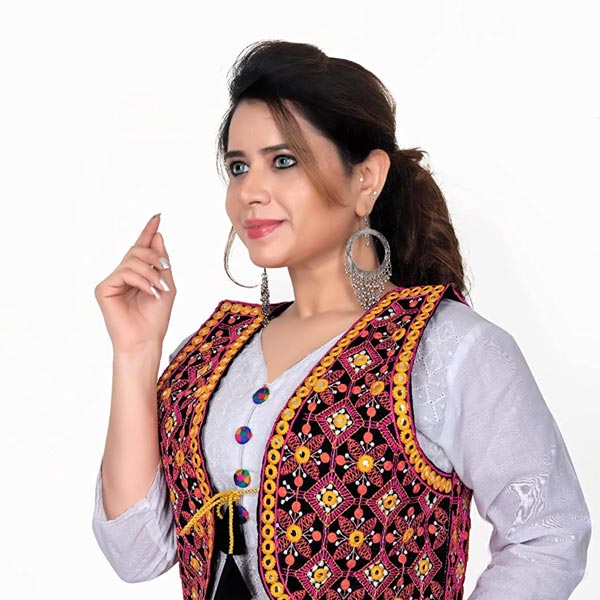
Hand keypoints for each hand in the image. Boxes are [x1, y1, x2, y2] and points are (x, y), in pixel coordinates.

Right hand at [94, 214, 176, 353]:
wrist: (146, 339)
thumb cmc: (156, 318)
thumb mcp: (167, 286)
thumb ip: (162, 262)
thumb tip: (157, 236)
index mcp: (138, 275)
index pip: (141, 248)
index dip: (148, 232)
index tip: (157, 217)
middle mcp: (123, 275)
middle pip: (137, 250)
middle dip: (155, 256)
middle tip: (166, 268)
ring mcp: (112, 281)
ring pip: (132, 260)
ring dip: (151, 271)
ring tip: (160, 288)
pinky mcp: (103, 288)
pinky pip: (124, 272)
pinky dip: (141, 280)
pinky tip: (149, 292)